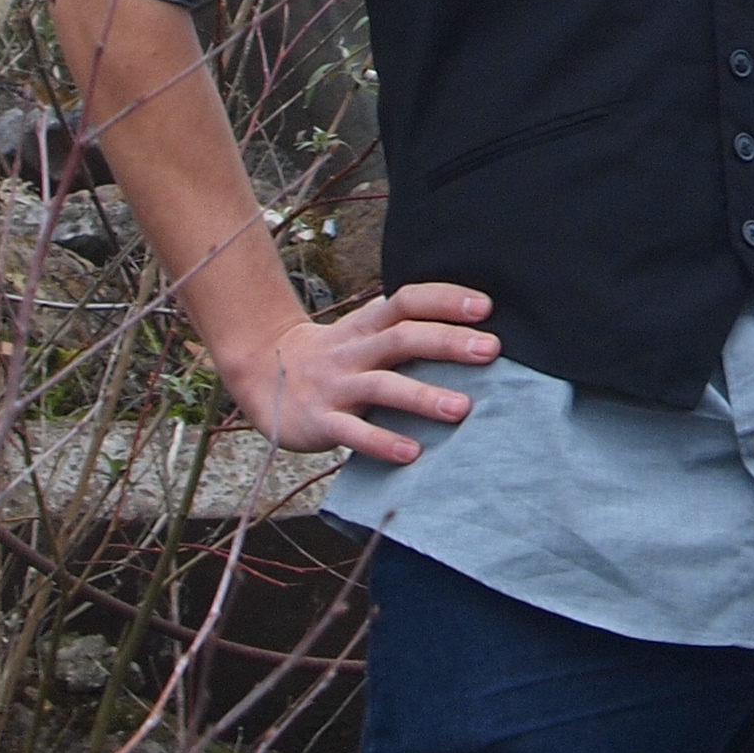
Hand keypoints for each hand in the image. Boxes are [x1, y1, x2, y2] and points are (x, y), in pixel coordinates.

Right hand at [221, 281, 497, 460]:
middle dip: (447, 342)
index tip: (485, 306)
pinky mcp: (320, 421)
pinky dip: (381, 441)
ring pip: (382, 386)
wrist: (262, 374)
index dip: (444, 300)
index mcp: (367, 326)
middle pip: (401, 339)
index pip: (406, 301)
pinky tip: (411, 453)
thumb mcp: (363, 334)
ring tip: (462, 408)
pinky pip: (352, 431)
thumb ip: (403, 330)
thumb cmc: (334, 357)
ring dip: (422, 396)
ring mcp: (336, 386)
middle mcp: (354, 351)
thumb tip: (471, 330)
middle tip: (491, 349)